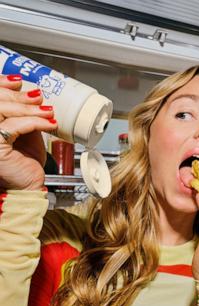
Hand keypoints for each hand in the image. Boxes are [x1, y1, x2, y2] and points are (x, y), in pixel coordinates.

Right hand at [0, 75, 56, 189]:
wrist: (27, 185)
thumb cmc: (23, 162)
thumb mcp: (25, 132)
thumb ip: (24, 115)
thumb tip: (34, 95)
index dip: (1, 84)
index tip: (18, 82)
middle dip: (18, 96)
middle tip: (38, 96)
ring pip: (2, 111)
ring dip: (29, 108)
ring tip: (47, 110)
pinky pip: (15, 127)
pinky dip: (35, 122)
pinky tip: (49, 123)